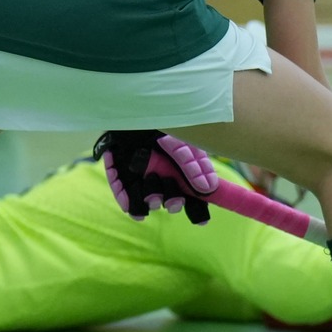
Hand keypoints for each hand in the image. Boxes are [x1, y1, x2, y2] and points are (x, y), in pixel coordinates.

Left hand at [93, 130, 218, 224]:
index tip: (201, 221)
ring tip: (152, 192)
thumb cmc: (161, 125)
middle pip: (172, 201)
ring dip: (152, 199)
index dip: (197, 210)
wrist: (131, 110)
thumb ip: (192, 164)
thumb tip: (208, 188)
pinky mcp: (123, 179)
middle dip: (173, 203)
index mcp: (182, 171)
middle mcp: (165, 178)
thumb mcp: (181, 141)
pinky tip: (129, 206)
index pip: (192, 196)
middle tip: (173, 202)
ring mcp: (144, 180)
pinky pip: (126, 197)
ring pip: (150, 200)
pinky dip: (128, 201)